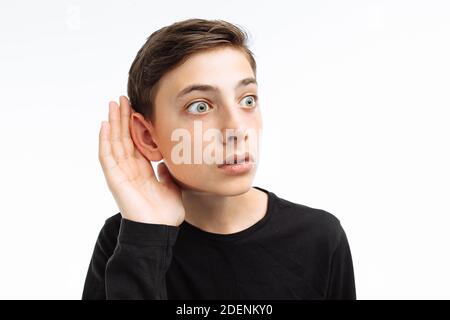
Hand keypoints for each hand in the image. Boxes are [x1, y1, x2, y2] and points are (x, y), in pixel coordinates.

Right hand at [98, 96, 184, 225]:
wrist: (159, 229)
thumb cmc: (165, 213)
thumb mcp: (171, 187)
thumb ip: (166, 173)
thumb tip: (165, 163)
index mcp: (142, 170)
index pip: (135, 142)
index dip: (134, 126)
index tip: (136, 109)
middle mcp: (129, 169)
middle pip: (123, 138)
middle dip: (122, 118)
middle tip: (122, 98)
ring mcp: (120, 173)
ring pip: (114, 142)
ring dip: (113, 122)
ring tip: (113, 104)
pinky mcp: (114, 178)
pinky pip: (107, 155)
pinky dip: (105, 140)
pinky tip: (105, 124)